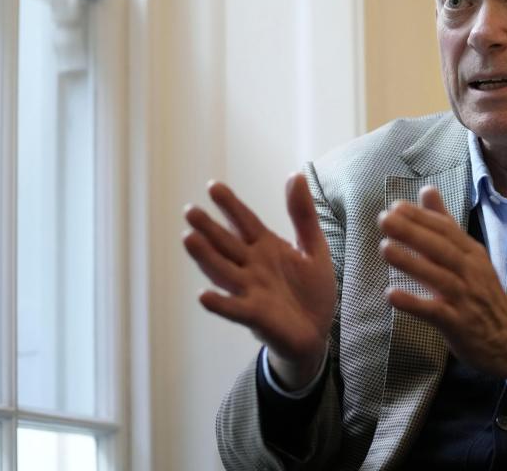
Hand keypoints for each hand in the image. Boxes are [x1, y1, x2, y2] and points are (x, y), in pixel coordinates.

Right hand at [183, 174, 335, 389]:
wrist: (317, 331)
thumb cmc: (311, 290)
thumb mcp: (314, 247)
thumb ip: (303, 215)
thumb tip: (297, 174)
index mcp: (265, 247)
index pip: (244, 222)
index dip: (230, 205)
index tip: (213, 186)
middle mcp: (252, 266)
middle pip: (226, 244)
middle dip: (209, 228)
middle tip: (190, 211)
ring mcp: (250, 290)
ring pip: (223, 271)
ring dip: (206, 257)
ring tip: (188, 239)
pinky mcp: (255, 315)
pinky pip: (234, 309)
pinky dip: (219, 303)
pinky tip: (203, 295)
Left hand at [378, 186, 506, 379]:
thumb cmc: (482, 294)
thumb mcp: (469, 257)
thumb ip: (446, 225)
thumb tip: (427, 190)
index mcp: (472, 253)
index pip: (446, 230)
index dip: (421, 217)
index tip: (395, 206)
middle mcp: (471, 272)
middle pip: (441, 249)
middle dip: (413, 232)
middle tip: (385, 220)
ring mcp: (466, 298)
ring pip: (438, 276)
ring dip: (411, 262)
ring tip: (385, 248)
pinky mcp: (460, 324)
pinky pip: (435, 312)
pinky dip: (414, 303)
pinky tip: (392, 295)